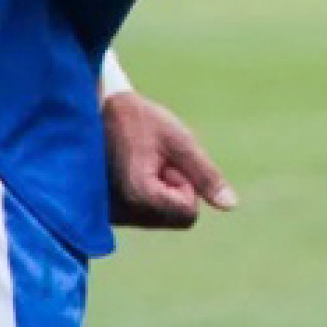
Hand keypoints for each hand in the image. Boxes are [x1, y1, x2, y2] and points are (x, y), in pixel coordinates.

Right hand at [102, 90, 236, 229]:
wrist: (96, 109)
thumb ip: (205, 175)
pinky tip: (131, 170)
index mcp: (140, 196)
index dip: (186, 181)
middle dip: (173, 188)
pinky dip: (144, 193)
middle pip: (174, 218)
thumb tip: (231, 205)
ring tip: (140, 162)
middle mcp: (122, 213)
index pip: (189, 212)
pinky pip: (141, 214)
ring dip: (158, 190)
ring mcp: (111, 216)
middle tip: (153, 159)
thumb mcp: (179, 141)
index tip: (165, 159)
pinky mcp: (106, 214)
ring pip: (159, 217)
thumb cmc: (139, 120)